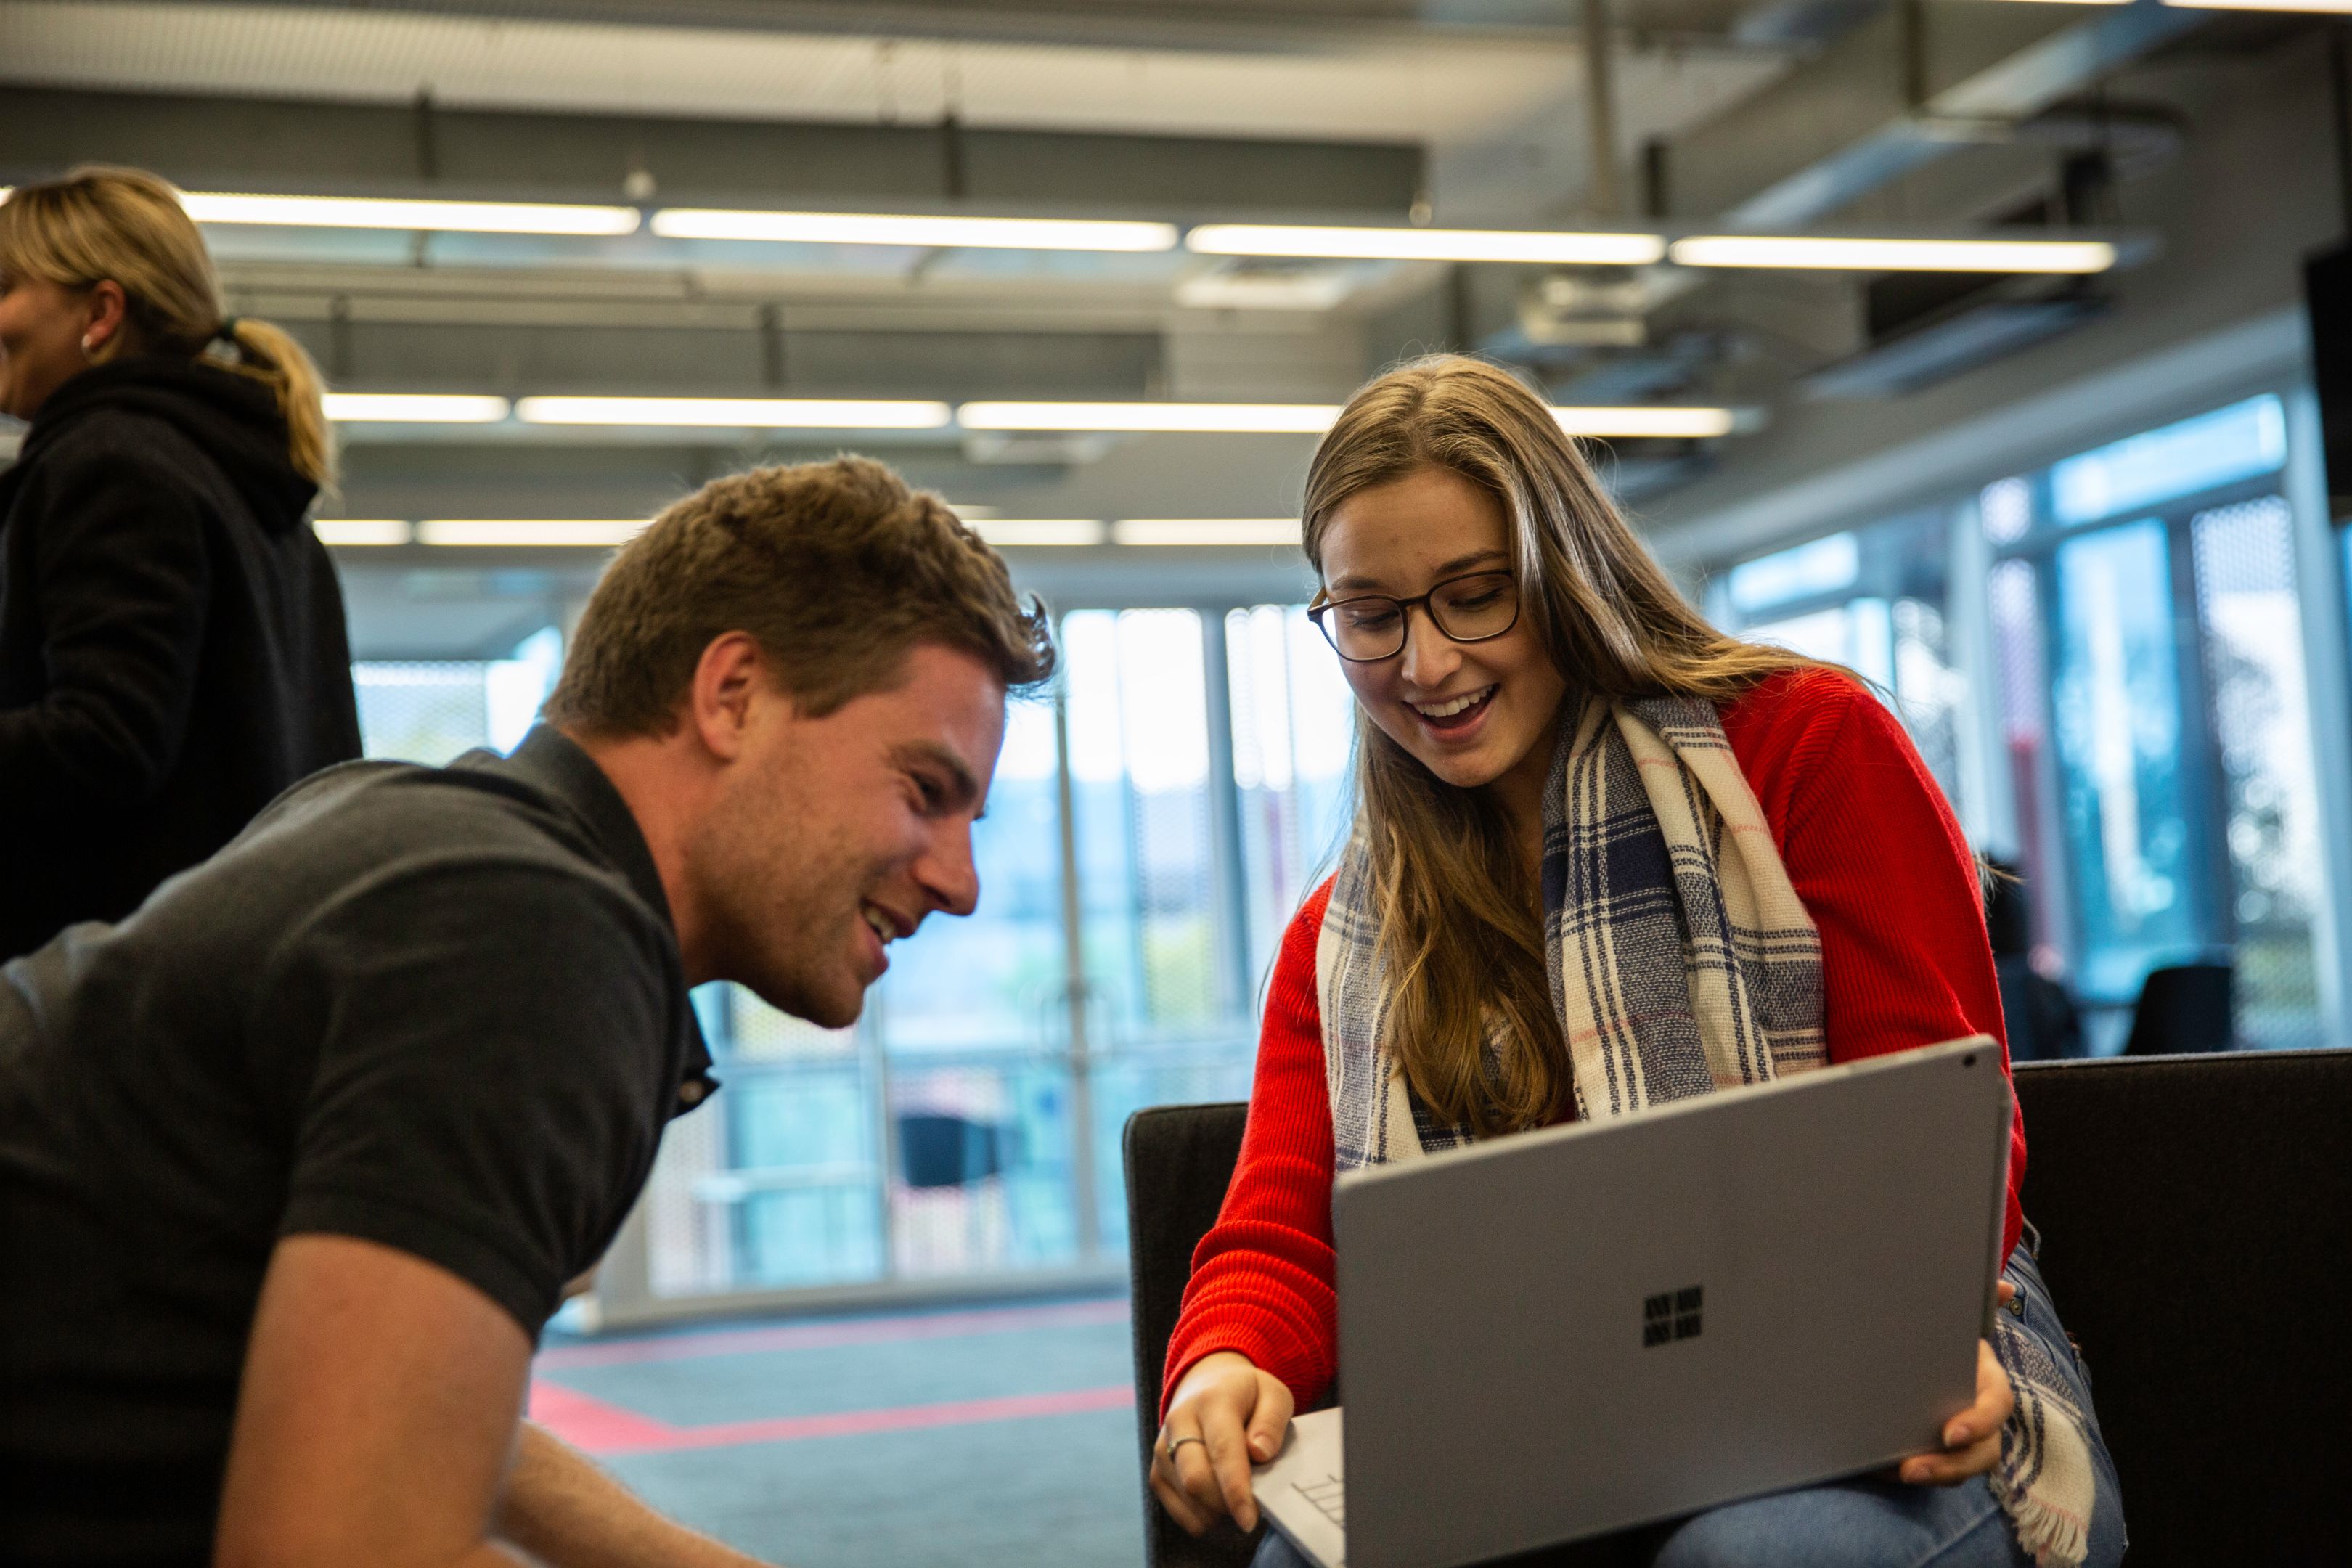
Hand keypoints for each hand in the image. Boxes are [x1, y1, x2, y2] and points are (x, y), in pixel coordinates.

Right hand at [1150, 1351, 1294, 1535]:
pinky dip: (1207, 1519)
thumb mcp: (1273, 1395)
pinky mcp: (1157, 1474)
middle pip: (1195, 1481)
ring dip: (1221, 1514)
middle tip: (1256, 1507)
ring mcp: (1162, 1450)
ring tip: (1240, 1494)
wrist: (1206, 1385)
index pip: (1222, 1450)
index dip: (1235, 1489)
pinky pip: (1182, 1515)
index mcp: (1211, 1401)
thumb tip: (1260, 1453)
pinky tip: (1222, 1501)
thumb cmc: (1247, 1395)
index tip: (1249, 1521)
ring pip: (1189, 1503)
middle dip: (1228, 1506)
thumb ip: (1271, 1423)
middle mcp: (1178, 1423)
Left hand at [1900, 1281, 2016, 1486]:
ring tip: (1896, 1472)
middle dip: (1949, 1465)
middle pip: (1980, 1453)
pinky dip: (1902, 1471)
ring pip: (1956, 1470)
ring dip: (1930, 1474)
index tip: (1950, 1434)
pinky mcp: (1936, 1453)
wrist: (1918, 1355)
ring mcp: (1961, 1442)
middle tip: (1912, 1468)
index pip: (1995, 1409)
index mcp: (1988, 1386)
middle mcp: (1980, 1418)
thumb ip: (1982, 1300)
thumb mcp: (1961, 1318)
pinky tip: (1876, 1467)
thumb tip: (2006, 1287)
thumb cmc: (1944, 1338)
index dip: (1978, 1423)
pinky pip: (1928, 1471)